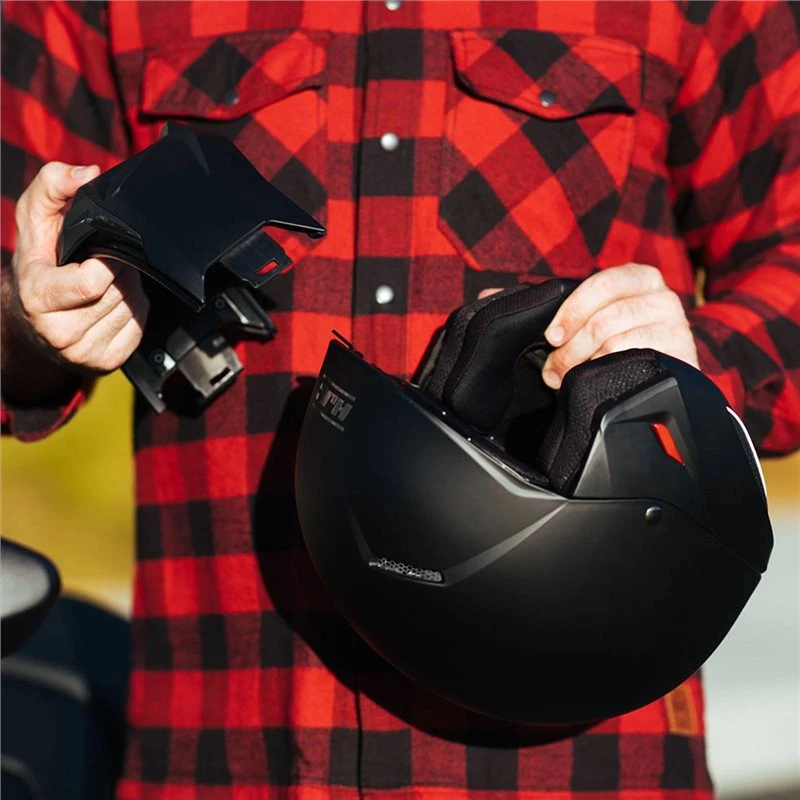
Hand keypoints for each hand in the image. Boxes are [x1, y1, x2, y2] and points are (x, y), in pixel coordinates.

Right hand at [8, 161, 148, 373]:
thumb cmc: (37, 267)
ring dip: (128, 288)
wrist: (30, 321)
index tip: (101, 252)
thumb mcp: (33, 220)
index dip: (105, 263)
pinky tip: (113, 302)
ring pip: (132, 308)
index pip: (91, 283)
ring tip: (107, 282)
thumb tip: (87, 174)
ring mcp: (84, 353)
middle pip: (119, 292)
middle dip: (119, 270)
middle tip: (104, 263)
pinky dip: (134, 309)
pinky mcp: (107, 362)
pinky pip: (139, 327)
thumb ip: (52, 186)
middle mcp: (60, 332)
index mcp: (39, 298)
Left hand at [478, 264, 697, 390]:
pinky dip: (609, 373)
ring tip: (572, 378)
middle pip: (606, 319)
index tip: (551, 336)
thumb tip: (485, 297)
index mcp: (638, 278)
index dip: (571, 310)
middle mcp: (662, 298)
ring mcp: (675, 328)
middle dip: (571, 348)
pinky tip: (601, 381)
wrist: (655, 382)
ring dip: (585, 365)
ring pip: (617, 343)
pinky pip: (635, 363)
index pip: (602, 283)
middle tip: (554, 370)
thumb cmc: (608, 344)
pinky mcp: (682, 358)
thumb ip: (536, 306)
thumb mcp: (576, 320)